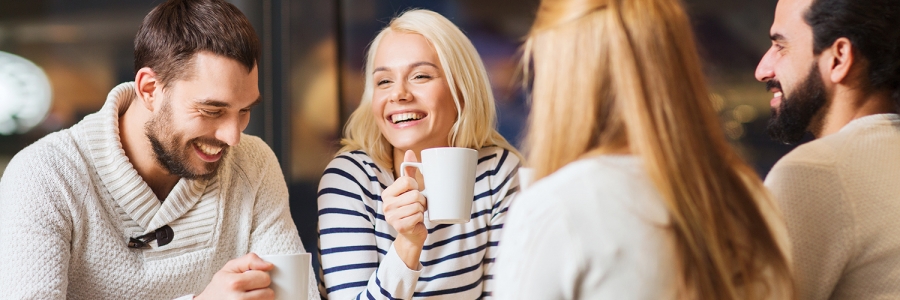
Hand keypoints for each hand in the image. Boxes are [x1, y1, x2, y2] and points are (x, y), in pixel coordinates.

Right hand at [195, 253, 274, 299]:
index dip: (260, 277)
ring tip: (249, 296)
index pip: (265, 278)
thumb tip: (269, 265)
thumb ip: (250, 260)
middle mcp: (238, 299)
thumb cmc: (221, 285)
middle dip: (262, 289)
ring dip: (261, 299)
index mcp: (234, 283)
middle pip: (269, 293)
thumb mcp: (231, 267)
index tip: (251, 279)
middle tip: (250, 289)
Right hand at [383, 150, 427, 267]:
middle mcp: (386, 204)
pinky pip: (418, 216)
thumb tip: (409, 152)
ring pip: (417, 206)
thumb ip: (410, 171)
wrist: (411, 234)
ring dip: (422, 210)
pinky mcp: (399, 227)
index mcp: (387, 193)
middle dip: (421, 200)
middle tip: (417, 206)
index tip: (414, 193)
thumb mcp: (410, 189)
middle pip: (415, 194)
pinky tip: (415, 221)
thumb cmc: (412, 209)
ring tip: (417, 213)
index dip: (416, 187)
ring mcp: (391, 217)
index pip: (407, 181)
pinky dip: (421, 219)